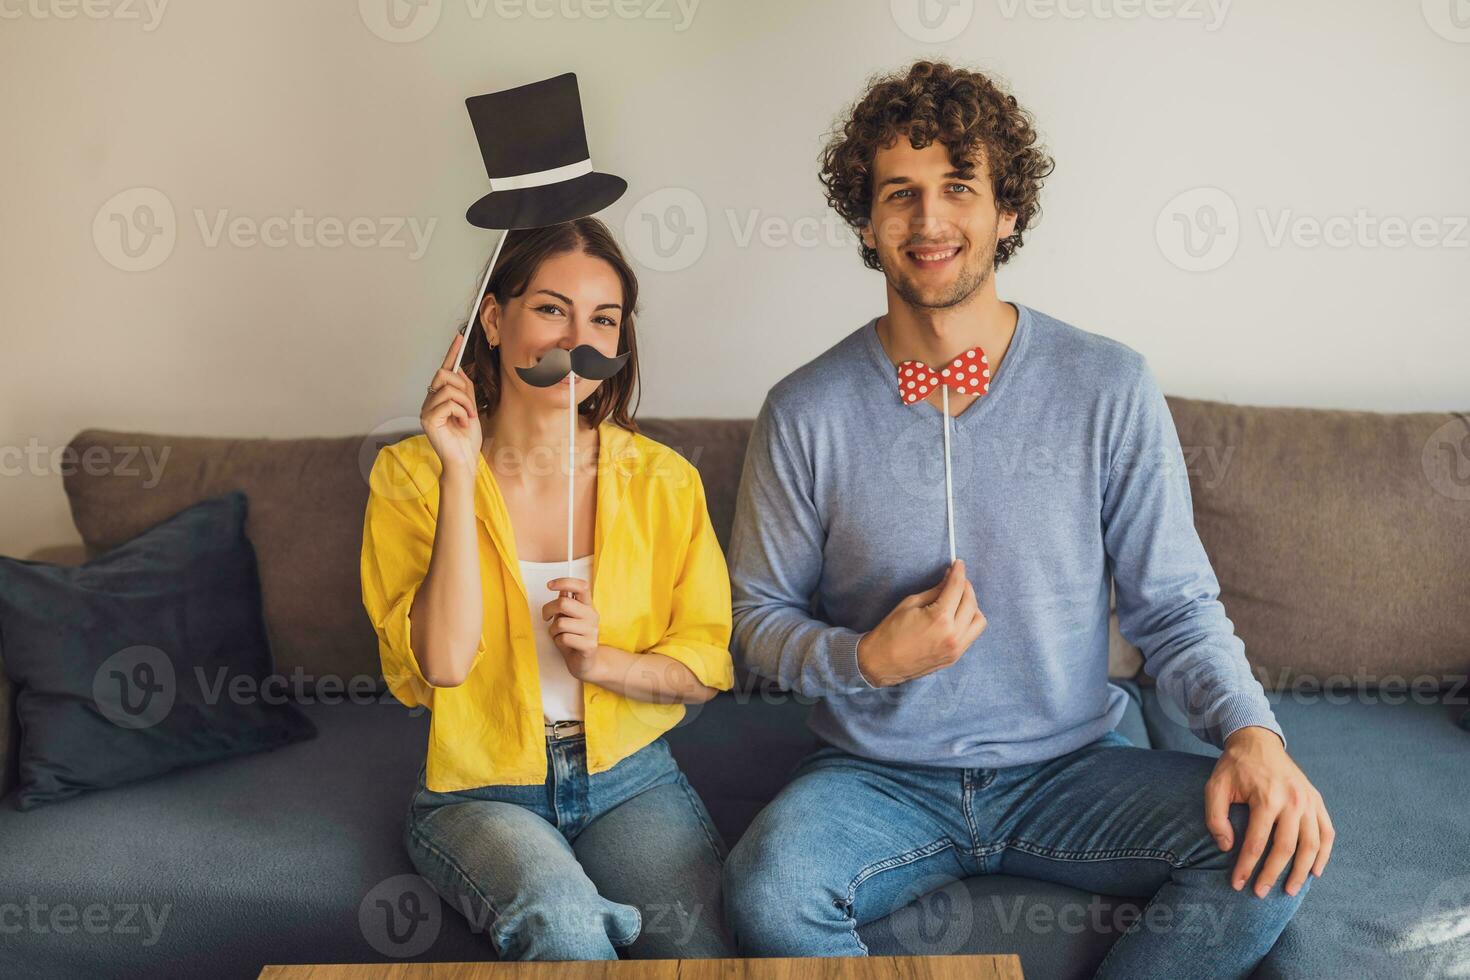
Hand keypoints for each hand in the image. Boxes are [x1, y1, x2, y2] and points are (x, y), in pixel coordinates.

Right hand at [421, 330, 482, 480]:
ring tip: (467, 418)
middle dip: (462, 388)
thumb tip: (460, 370)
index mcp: (439, 398)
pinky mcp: (428, 418)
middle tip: (470, 408)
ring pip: (448, 388)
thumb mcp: (470, 408)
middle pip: (444, 374)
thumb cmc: (466, 438)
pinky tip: (462, 424)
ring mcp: (426, 409)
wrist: (464, 460)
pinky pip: (448, 402)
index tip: (459, 336)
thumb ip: (464, 390)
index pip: (444, 370)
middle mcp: (429, 401)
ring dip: (465, 403)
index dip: (452, 352)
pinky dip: (461, 411)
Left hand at [541, 578, 600, 679]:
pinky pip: (564, 638)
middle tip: (546, 617)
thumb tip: (561, 589)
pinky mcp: (589, 645)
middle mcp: (592, 615)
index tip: (549, 585)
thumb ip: (566, 603)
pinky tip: (564, 644)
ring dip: (553, 631)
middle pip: (564, 603)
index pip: (581, 586)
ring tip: (559, 635)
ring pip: (561, 623)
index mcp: (587, 605)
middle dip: (548, 610)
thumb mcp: (568, 618)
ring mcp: (592, 630)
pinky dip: (558, 642)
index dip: (564, 582)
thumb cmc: (573, 638)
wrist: (586, 663)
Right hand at [856, 559, 986, 686]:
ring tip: (958, 600)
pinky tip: (956, 616)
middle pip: (972, 602)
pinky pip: (972, 634)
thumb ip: (934, 591)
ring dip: (972, 606)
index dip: (959, 572)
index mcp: (940, 618)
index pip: (957, 588)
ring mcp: (956, 648)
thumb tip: (949, 579)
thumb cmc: (891, 631)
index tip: (959, 564)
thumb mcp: (910, 603)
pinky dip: (968, 621)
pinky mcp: (955, 657)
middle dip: (966, 587)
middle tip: (957, 580)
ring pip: (978, 620)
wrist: (882, 662)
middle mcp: (953, 634)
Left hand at [1206, 726, 1333, 897]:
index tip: (1237, 885)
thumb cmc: (1234, 767)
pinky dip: (1324, 854)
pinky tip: (1315, 872)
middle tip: (1261, 894)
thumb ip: (1215, 818)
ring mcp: (1308, 801)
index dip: (1246, 867)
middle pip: (1286, 848)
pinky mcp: (1317, 800)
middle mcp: (1292, 800)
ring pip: (1311, 844)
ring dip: (1301, 871)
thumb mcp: (1215, 787)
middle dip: (1273, 875)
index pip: (1256, 843)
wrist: (1257, 742)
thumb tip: (1226, 848)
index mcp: (1266, 797)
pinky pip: (1327, 832)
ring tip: (1289, 891)